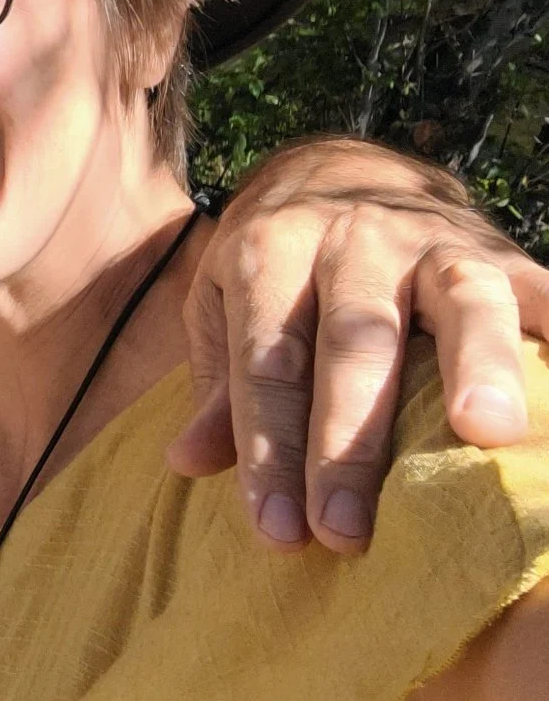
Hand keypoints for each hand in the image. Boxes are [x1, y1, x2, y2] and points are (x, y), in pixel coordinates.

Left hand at [169, 138, 548, 553]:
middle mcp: (351, 239)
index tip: (277, 530)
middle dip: (349, 442)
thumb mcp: (222, 303)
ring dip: (476, 365)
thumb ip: (219, 383)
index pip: (267, 362)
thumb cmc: (277, 265)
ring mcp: (433, 241)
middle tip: (345, 531)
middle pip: (355, 342)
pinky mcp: (501, 251)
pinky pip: (541, 289)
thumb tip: (188, 462)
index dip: (269, 449)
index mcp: (269, 251)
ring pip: (460, 300)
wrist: (344, 169)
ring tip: (486, 434)